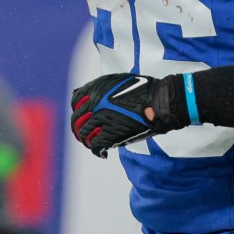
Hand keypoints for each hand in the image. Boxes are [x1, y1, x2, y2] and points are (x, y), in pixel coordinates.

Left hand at [70, 72, 187, 157]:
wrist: (158, 103)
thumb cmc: (143, 90)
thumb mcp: (118, 80)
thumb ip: (100, 87)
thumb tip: (82, 93)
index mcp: (95, 90)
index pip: (75, 102)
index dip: (77, 110)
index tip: (82, 116)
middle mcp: (94, 104)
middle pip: (76, 121)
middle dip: (78, 128)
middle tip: (83, 134)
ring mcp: (101, 120)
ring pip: (83, 135)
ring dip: (86, 141)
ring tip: (93, 144)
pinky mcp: (110, 135)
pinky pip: (96, 146)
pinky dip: (98, 151)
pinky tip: (103, 153)